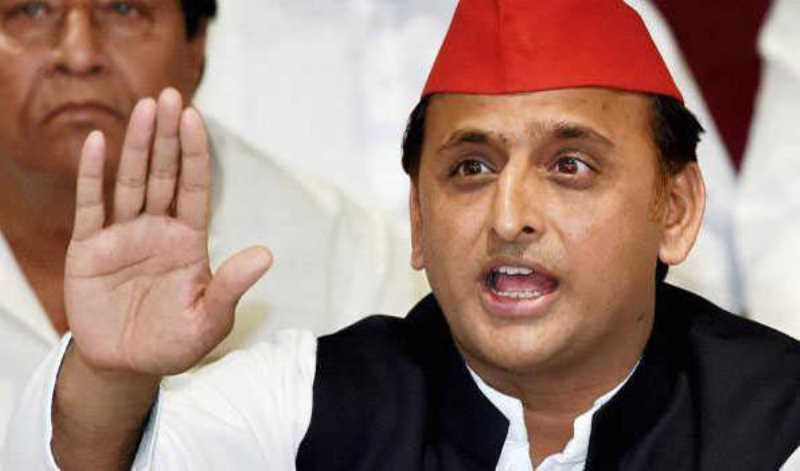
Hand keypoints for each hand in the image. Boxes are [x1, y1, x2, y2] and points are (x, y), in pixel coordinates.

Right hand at [64, 89, 271, 376]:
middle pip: (164, 174)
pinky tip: (96, 143)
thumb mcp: (209, 321)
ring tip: (146, 107)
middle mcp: (157, 229)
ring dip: (137, 145)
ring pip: (131, 181)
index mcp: (188, 240)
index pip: (194, 188)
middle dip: (168, 136)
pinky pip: (90, 206)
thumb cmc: (173, 342)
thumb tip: (266, 254)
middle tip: (171, 95)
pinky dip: (92, 176)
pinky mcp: (89, 249)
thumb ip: (231, 286)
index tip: (196, 118)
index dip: (195, 154)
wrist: (127, 366)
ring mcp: (122, 235)